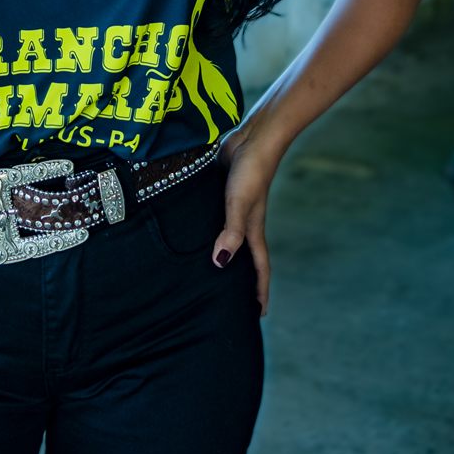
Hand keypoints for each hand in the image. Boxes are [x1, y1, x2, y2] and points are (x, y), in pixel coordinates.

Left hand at [212, 124, 283, 315]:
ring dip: (225, 255)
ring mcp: (234, 207)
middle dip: (243, 280)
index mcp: (253, 230)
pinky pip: (215, 219)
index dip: (259, 291)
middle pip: (245, 258)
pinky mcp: (221, 193)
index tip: (259, 315)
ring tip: (211, 272)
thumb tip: (221, 263)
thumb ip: (231, 231)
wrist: (253, 138)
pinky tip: (194, 232)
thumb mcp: (239, 203)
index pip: (259, 268)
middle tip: (233, 301)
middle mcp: (245, 222)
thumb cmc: (250, 171)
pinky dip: (210, 231)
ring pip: (229, 238)